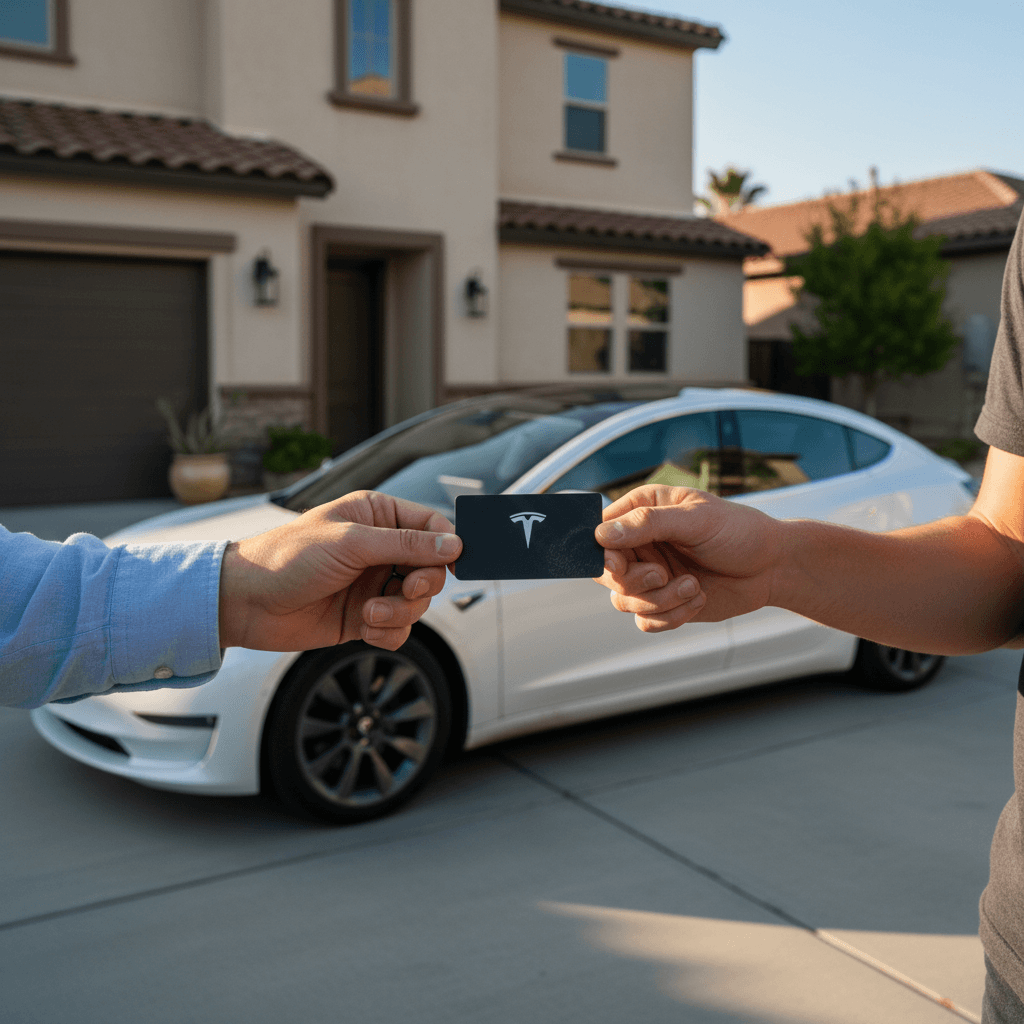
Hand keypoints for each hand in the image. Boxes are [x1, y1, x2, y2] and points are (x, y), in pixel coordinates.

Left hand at [218, 491, 460, 651]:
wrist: (247, 603)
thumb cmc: (288, 558)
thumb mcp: (351, 543)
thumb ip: (405, 544)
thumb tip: (453, 544)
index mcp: (377, 516)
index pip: (431, 526)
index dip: (447, 545)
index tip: (453, 564)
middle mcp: (379, 548)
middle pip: (431, 568)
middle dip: (422, 585)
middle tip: (406, 590)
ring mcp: (373, 583)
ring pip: (417, 602)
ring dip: (400, 612)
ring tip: (369, 613)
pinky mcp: (365, 616)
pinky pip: (399, 628)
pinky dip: (388, 632)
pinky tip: (364, 627)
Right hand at [593, 485, 782, 631]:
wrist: (773, 567)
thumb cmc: (739, 531)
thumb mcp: (695, 519)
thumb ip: (648, 524)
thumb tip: (602, 534)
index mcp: (642, 512)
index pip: (600, 535)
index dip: (602, 555)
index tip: (617, 567)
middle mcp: (641, 545)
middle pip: (606, 574)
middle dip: (634, 582)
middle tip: (661, 575)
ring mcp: (651, 576)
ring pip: (625, 602)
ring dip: (659, 601)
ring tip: (692, 588)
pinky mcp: (665, 603)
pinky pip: (645, 622)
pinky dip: (670, 617)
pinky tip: (697, 599)